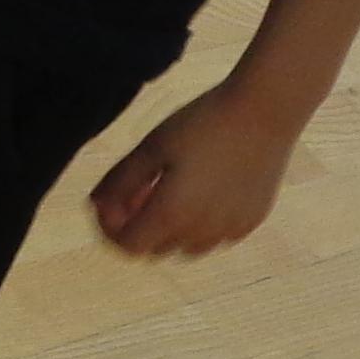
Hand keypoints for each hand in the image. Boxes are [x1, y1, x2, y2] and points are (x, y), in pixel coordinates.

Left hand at [93, 82, 302, 258]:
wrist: (265, 110)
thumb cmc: (203, 123)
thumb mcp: (152, 146)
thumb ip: (119, 181)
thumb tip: (94, 205)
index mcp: (172, 215)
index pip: (128, 247)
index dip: (109, 229)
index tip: (107, 204)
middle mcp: (201, 233)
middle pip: (154, 248)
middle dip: (138, 225)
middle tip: (138, 189)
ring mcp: (229, 231)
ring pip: (186, 246)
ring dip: (169, 228)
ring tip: (171, 188)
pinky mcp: (251, 222)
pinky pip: (214, 235)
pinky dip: (199, 223)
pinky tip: (203, 188)